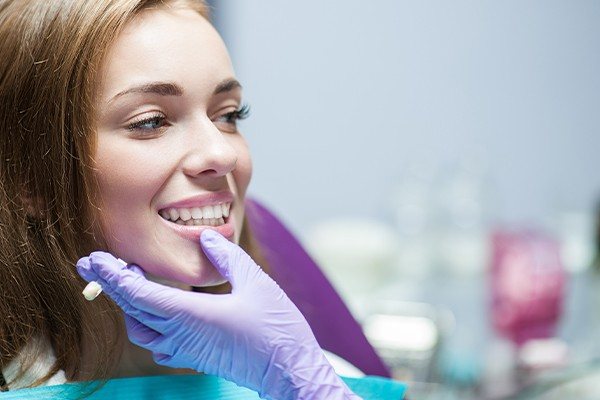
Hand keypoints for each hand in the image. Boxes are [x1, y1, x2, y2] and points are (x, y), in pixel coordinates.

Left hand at [77, 229, 359, 399]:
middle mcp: (181, 335)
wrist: (288, 370)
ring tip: (130, 280)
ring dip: (128, 304)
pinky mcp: (194, 358)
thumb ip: (226, 257)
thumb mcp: (255, 282)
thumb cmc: (276, 329)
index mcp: (191, 315)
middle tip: (95, 263)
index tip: (93, 259)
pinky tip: (157, 310)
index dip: (112, 275)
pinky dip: (146, 322)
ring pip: (140, 329)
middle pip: (132, 310)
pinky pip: (157, 342)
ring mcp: (186, 350)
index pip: (138, 294)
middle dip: (110, 285)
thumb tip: (205, 238)